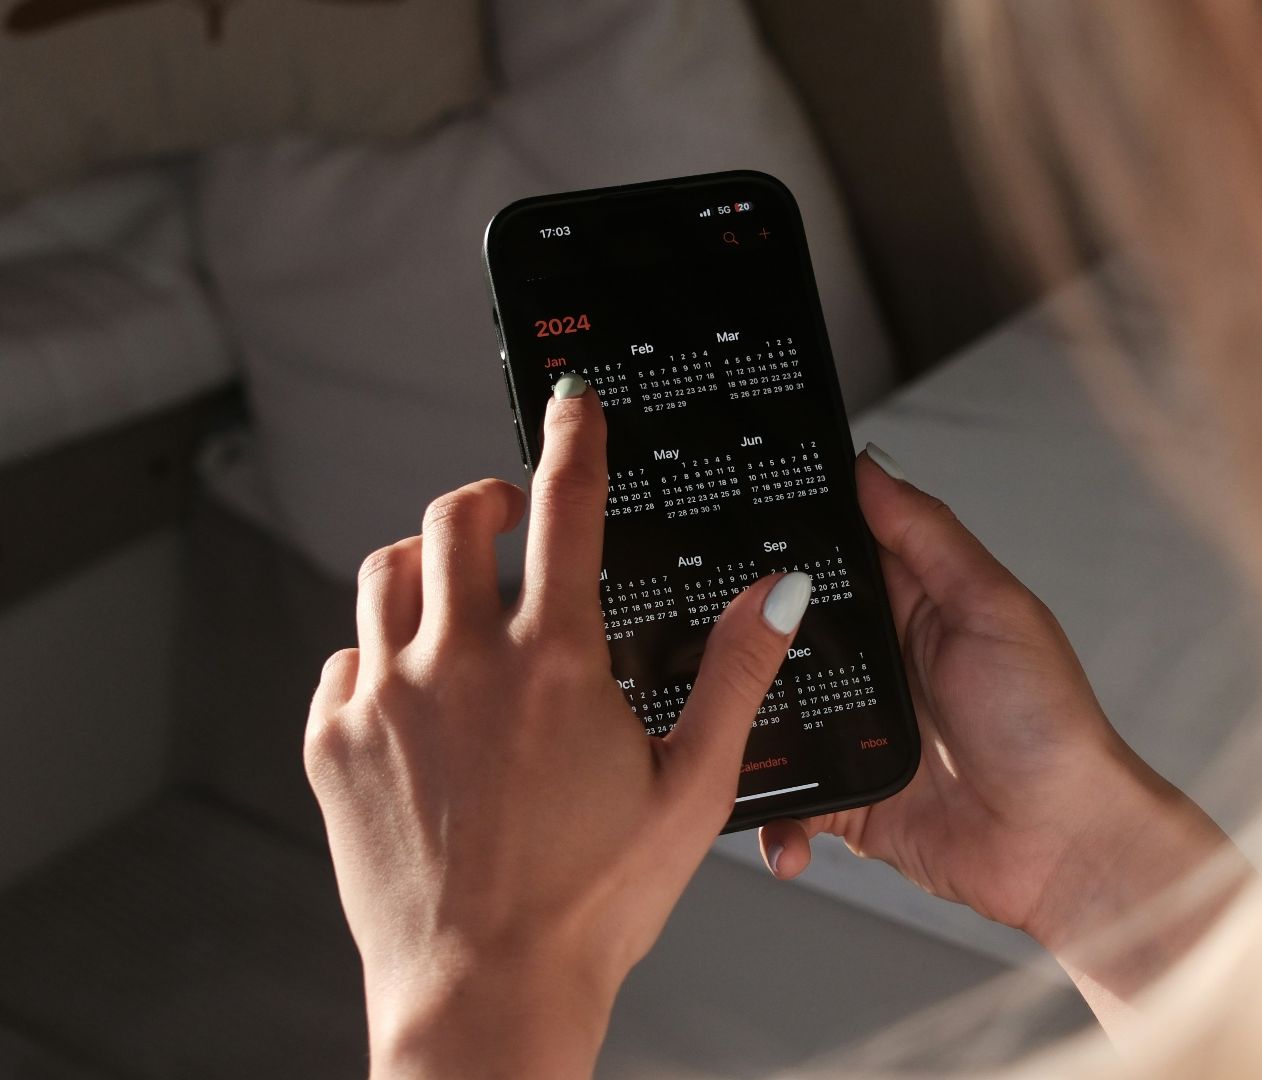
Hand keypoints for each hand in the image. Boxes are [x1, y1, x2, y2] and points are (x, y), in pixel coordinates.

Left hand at [304, 378, 813, 1078]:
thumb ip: (737, 673)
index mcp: (555, 662)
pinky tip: (414, 686)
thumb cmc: (592, 903)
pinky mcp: (334, 744)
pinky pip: (344, 657)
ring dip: (427, 561)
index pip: (565, 507)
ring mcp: (385, 700)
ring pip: (386, 573)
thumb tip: (779, 592)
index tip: (570, 402)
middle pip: (454, 517)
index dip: (572, 438)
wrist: (485, 992)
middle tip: (511, 511)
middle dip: (489, 495)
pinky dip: (379, 651)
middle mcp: (459, 663)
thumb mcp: (693, 787)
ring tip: (458, 588)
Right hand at [757, 447, 1240, 1013]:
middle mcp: (880, 667)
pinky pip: (789, 802)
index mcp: (914, 608)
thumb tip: (871, 464)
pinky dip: (772, 814)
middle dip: (742, 641)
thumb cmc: (1047, 723)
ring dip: (744, 729)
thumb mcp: (991, 608)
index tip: (723, 519)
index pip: (835, 558)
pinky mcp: (850, 800)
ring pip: (772, 719)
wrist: (1063, 845)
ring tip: (714, 732)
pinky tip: (771, 818)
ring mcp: (860, 735)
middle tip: (692, 634)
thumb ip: (928, 535)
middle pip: (786, 640)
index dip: (785, 541)